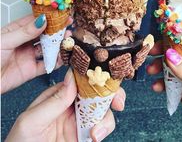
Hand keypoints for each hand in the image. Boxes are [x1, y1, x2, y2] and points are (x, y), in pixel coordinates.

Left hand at [1, 14, 71, 93]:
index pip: (36, 22)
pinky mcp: (31, 70)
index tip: (61, 15)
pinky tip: (62, 58)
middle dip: (57, 32)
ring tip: (67, 42)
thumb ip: (25, 32)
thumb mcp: (5, 41)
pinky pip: (46, 65)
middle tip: (68, 29)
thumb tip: (42, 20)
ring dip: (58, 46)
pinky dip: (55, 62)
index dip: (49, 18)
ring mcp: (28, 56)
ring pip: (47, 49)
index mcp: (17, 32)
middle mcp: (24, 43)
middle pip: (44, 35)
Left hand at [6, 68, 125, 141]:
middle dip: (111, 94)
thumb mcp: (32, 120)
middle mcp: (72, 104)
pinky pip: (102, 127)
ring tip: (96, 132)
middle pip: (97, 93)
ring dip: (106, 118)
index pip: (80, 80)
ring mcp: (80, 119)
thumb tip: (72, 77)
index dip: (96, 77)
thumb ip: (53, 100)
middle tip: (118, 101)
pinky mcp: (85, 134)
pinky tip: (95, 136)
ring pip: (103, 110)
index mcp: (59, 95)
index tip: (107, 79)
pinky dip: (104, 130)